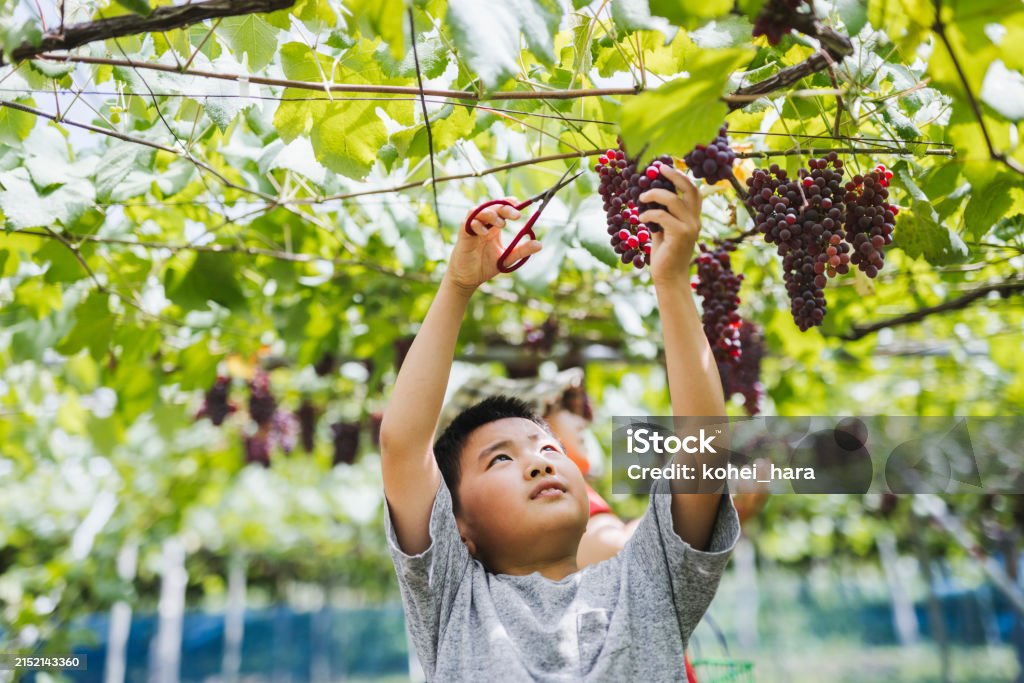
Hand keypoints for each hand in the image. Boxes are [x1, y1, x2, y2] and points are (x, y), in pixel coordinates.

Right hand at [444, 200, 541, 292]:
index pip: (502, 208)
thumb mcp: (507, 258)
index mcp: (494, 227)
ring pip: (480, 211)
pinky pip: (469, 222)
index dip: (509, 203)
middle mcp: (484, 224)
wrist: (468, 279)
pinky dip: (478, 224)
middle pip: (493, 207)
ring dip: (491, 214)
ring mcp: (473, 228)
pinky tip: (486, 233)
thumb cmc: (485, 266)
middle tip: (517, 216)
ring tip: (501, 225)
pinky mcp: (464, 234)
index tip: (520, 205)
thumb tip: (539, 244)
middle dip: (505, 208)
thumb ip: (521, 250)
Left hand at [638, 165, 701, 285]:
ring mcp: (690, 227)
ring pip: (673, 200)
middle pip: (690, 188)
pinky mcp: (680, 235)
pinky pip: (662, 216)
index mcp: (693, 218)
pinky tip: (641, 219)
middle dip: (674, 175)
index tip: (664, 168)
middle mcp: (695, 220)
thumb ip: (662, 215)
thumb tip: (649, 197)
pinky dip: (649, 214)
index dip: (681, 176)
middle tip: (657, 169)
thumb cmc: (665, 254)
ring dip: (653, 195)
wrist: (669, 278)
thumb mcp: (663, 230)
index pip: (693, 190)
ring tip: (641, 198)